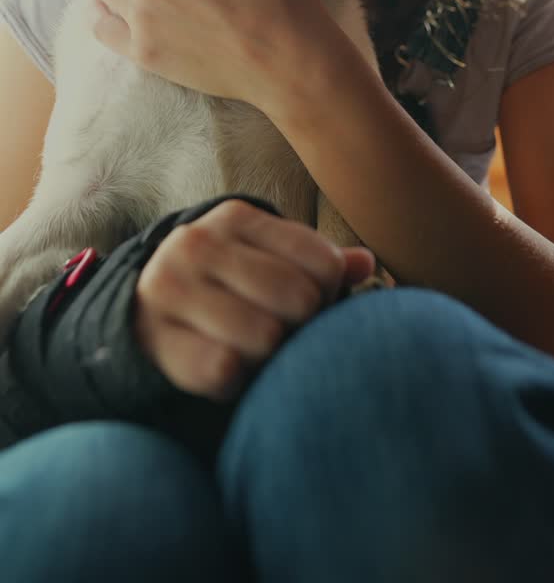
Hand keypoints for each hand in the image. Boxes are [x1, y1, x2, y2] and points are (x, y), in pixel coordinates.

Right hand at [134, 199, 375, 398]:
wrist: (140, 313)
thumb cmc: (226, 286)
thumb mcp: (267, 260)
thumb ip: (319, 261)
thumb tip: (368, 264)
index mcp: (237, 218)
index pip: (323, 263)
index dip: (329, 294)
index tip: (312, 303)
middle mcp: (199, 242)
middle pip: (299, 299)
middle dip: (302, 326)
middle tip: (285, 332)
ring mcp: (170, 286)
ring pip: (265, 337)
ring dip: (269, 356)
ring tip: (256, 350)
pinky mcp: (154, 336)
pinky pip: (224, 370)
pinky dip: (236, 381)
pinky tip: (228, 369)